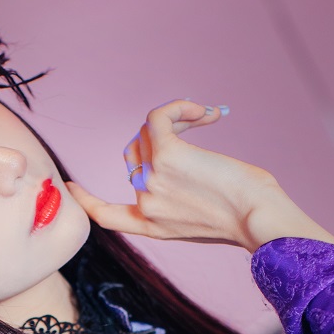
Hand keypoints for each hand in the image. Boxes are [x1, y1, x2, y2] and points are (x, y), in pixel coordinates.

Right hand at [66, 97, 319, 249]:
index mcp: (153, 227)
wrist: (261, 220)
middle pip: (135, 155)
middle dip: (162, 137)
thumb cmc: (250, 218)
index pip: (106, 216)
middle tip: (198, 126)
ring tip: (207, 117)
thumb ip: (182, 198)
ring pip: (146, 132)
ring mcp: (153, 181)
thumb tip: (179, 163)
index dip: (85, 200)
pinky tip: (202, 111)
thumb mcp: (206, 216)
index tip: (71, 187)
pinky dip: (177, 107)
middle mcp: (147, 205)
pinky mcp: (168, 156)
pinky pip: (157, 118)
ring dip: (175, 118)